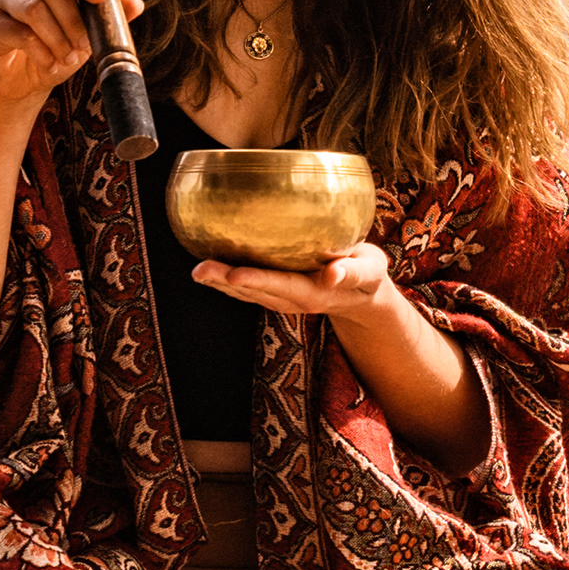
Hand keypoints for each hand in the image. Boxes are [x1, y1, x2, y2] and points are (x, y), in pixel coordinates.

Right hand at [0, 0, 142, 123]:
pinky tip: (51, 65)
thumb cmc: (56, 49)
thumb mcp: (87, 34)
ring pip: (33, 8)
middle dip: (73, 17)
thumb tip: (137, 3)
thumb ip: (108, 17)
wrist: (22, 84)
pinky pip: (18, 32)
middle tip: (85, 44)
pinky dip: (41, 52)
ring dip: (58, 37)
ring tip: (70, 59)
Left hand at [196, 240, 486, 472]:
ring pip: (248, 294)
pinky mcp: (277, 294)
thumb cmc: (368, 274)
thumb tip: (333, 273)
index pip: (283, 286)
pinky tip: (210, 270)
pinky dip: (228, 282)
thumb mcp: (370, 270)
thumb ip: (352, 271)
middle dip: (227, 282)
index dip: (258, 280)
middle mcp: (294, 300)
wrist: (364, 294)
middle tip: (200, 269)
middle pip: (256, 292)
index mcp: (316, 293)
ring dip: (221, 284)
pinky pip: (249, 291)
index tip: (234, 274)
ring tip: (198, 271)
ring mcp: (283, 300)